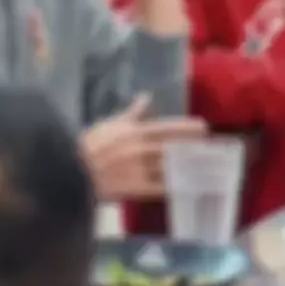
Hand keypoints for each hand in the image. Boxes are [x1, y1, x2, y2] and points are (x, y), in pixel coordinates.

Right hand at [80, 95, 206, 199]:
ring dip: (189, 168)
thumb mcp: (111, 124)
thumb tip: (147, 97)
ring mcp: (139, 170)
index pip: (166, 128)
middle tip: (213, 150)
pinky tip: (188, 187)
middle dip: (194, 149)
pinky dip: (174, 187)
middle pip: (173, 148)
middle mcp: (140, 149)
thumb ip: (133, 113)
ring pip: (170, 168)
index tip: (203, 127)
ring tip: (207, 169)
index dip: (186, 128)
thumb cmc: (91, 145)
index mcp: (135, 132)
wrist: (72, 170)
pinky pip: (160, 188)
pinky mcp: (135, 188)